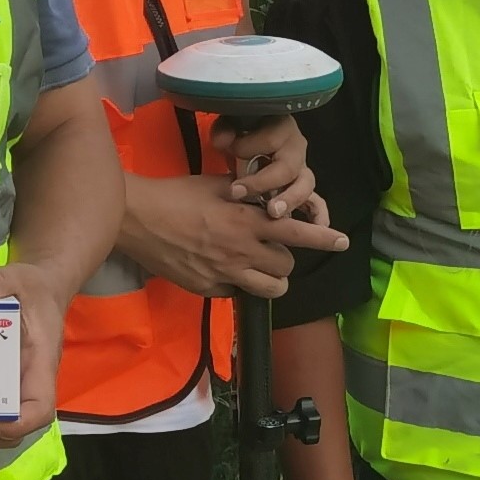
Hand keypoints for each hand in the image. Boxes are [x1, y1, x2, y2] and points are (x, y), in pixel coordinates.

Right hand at [121, 171, 348, 299]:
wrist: (137, 218)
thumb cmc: (175, 195)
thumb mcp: (215, 186)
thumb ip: (245, 195)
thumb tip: (263, 197)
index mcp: (246, 221)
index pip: (296, 233)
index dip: (323, 237)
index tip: (343, 241)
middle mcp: (241, 251)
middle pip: (287, 267)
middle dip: (283, 258)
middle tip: (269, 248)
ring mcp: (225, 274)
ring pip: (270, 289)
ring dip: (271, 278)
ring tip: (259, 268)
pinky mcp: (208, 289)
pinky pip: (237, 293)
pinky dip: (238, 283)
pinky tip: (222, 269)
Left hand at [211, 116, 326, 223]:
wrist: (250, 139)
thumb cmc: (242, 132)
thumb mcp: (230, 125)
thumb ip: (225, 130)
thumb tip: (222, 141)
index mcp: (281, 128)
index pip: (268, 140)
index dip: (247, 147)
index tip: (227, 151)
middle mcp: (296, 149)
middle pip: (288, 167)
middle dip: (265, 182)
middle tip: (241, 193)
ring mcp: (301, 170)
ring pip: (304, 186)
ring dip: (289, 200)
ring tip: (273, 212)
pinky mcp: (301, 188)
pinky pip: (315, 202)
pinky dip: (318, 214)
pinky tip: (318, 225)